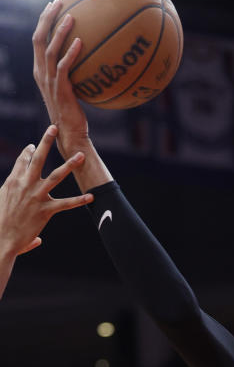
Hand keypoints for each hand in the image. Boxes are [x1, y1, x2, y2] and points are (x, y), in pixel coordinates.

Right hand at [0, 125, 91, 257]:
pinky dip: (79, 200)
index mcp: (12, 182)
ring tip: (81, 155)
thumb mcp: (0, 205)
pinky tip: (91, 196)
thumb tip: (26, 217)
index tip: (32, 145)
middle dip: (45, 142)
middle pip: (37, 159)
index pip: (22, 162)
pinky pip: (66, 204)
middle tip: (54, 128)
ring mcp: (36, 197)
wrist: (0, 238)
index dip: (28, 152)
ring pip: (55, 176)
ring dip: (69, 165)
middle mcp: (24, 186)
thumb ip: (11, 202)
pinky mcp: (45, 210)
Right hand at [32, 0, 88, 155]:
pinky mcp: (60, 89)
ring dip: (59, 31)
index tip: (52, 6)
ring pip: (49, 49)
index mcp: (41, 70)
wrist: (70, 133)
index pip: (38, 39)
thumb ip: (75, 74)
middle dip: (46, 18)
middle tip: (57, 2)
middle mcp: (41, 72)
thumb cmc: (74, 113)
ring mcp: (49, 81)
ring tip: (71, 17)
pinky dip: (71, 53)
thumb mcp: (72, 89)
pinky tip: (81, 42)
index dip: (43, 22)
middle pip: (38, 38)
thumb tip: (94, 61)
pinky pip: (63, 67)